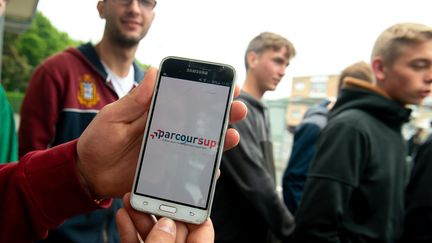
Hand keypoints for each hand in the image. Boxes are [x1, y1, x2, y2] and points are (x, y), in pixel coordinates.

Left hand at [77, 68, 246, 197]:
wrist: (88, 174)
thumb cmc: (97, 141)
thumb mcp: (112, 117)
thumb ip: (134, 100)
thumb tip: (153, 72)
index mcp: (156, 111)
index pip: (186, 97)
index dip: (207, 90)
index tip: (226, 84)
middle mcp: (168, 129)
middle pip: (201, 119)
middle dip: (223, 112)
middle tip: (238, 108)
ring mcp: (170, 150)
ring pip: (202, 143)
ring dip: (220, 139)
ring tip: (231, 136)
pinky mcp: (168, 170)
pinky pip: (192, 168)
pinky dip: (205, 168)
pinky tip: (214, 168)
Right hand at [116, 193, 213, 242]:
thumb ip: (163, 242)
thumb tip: (166, 224)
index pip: (202, 229)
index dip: (194, 210)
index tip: (184, 192)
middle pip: (173, 228)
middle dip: (159, 208)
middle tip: (151, 191)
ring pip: (152, 234)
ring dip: (140, 216)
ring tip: (130, 199)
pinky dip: (129, 230)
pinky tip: (123, 215)